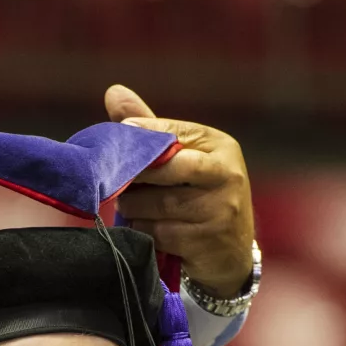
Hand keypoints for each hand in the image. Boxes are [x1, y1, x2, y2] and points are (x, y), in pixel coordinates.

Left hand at [104, 84, 255, 297]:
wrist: (232, 253)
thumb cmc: (200, 197)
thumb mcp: (185, 158)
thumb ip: (152, 129)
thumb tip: (113, 92)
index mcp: (221, 147)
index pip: (176, 133)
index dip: (144, 134)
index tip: (121, 133)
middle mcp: (227, 174)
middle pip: (165, 167)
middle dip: (135, 175)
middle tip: (115, 180)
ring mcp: (220, 209)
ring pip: (156, 203)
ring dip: (134, 207)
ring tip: (131, 206)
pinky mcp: (207, 241)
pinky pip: (158, 231)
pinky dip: (143, 230)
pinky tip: (144, 228)